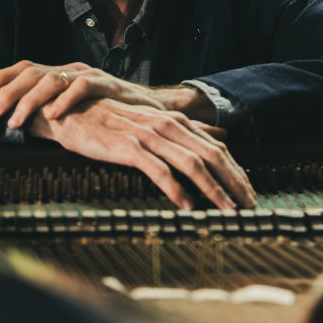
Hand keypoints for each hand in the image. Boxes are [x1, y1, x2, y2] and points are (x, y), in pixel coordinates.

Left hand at [0, 60, 168, 128]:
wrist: (149, 108)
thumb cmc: (108, 112)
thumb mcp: (74, 109)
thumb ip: (50, 109)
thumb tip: (20, 122)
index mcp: (60, 72)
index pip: (25, 66)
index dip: (1, 75)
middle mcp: (70, 69)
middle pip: (31, 72)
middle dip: (7, 92)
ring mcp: (88, 75)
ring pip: (51, 80)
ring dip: (29, 101)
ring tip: (15, 121)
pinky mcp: (106, 83)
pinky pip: (81, 88)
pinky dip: (64, 101)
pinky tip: (52, 115)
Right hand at [27, 99, 254, 210]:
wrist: (72, 112)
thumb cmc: (111, 123)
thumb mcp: (151, 124)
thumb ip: (184, 133)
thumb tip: (218, 139)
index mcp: (175, 122)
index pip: (217, 148)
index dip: (237, 172)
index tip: (249, 193)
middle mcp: (167, 126)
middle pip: (211, 156)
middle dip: (234, 183)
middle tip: (250, 207)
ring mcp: (149, 135)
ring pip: (191, 164)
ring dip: (213, 189)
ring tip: (227, 210)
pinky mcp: (129, 148)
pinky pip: (159, 171)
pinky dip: (176, 190)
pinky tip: (187, 206)